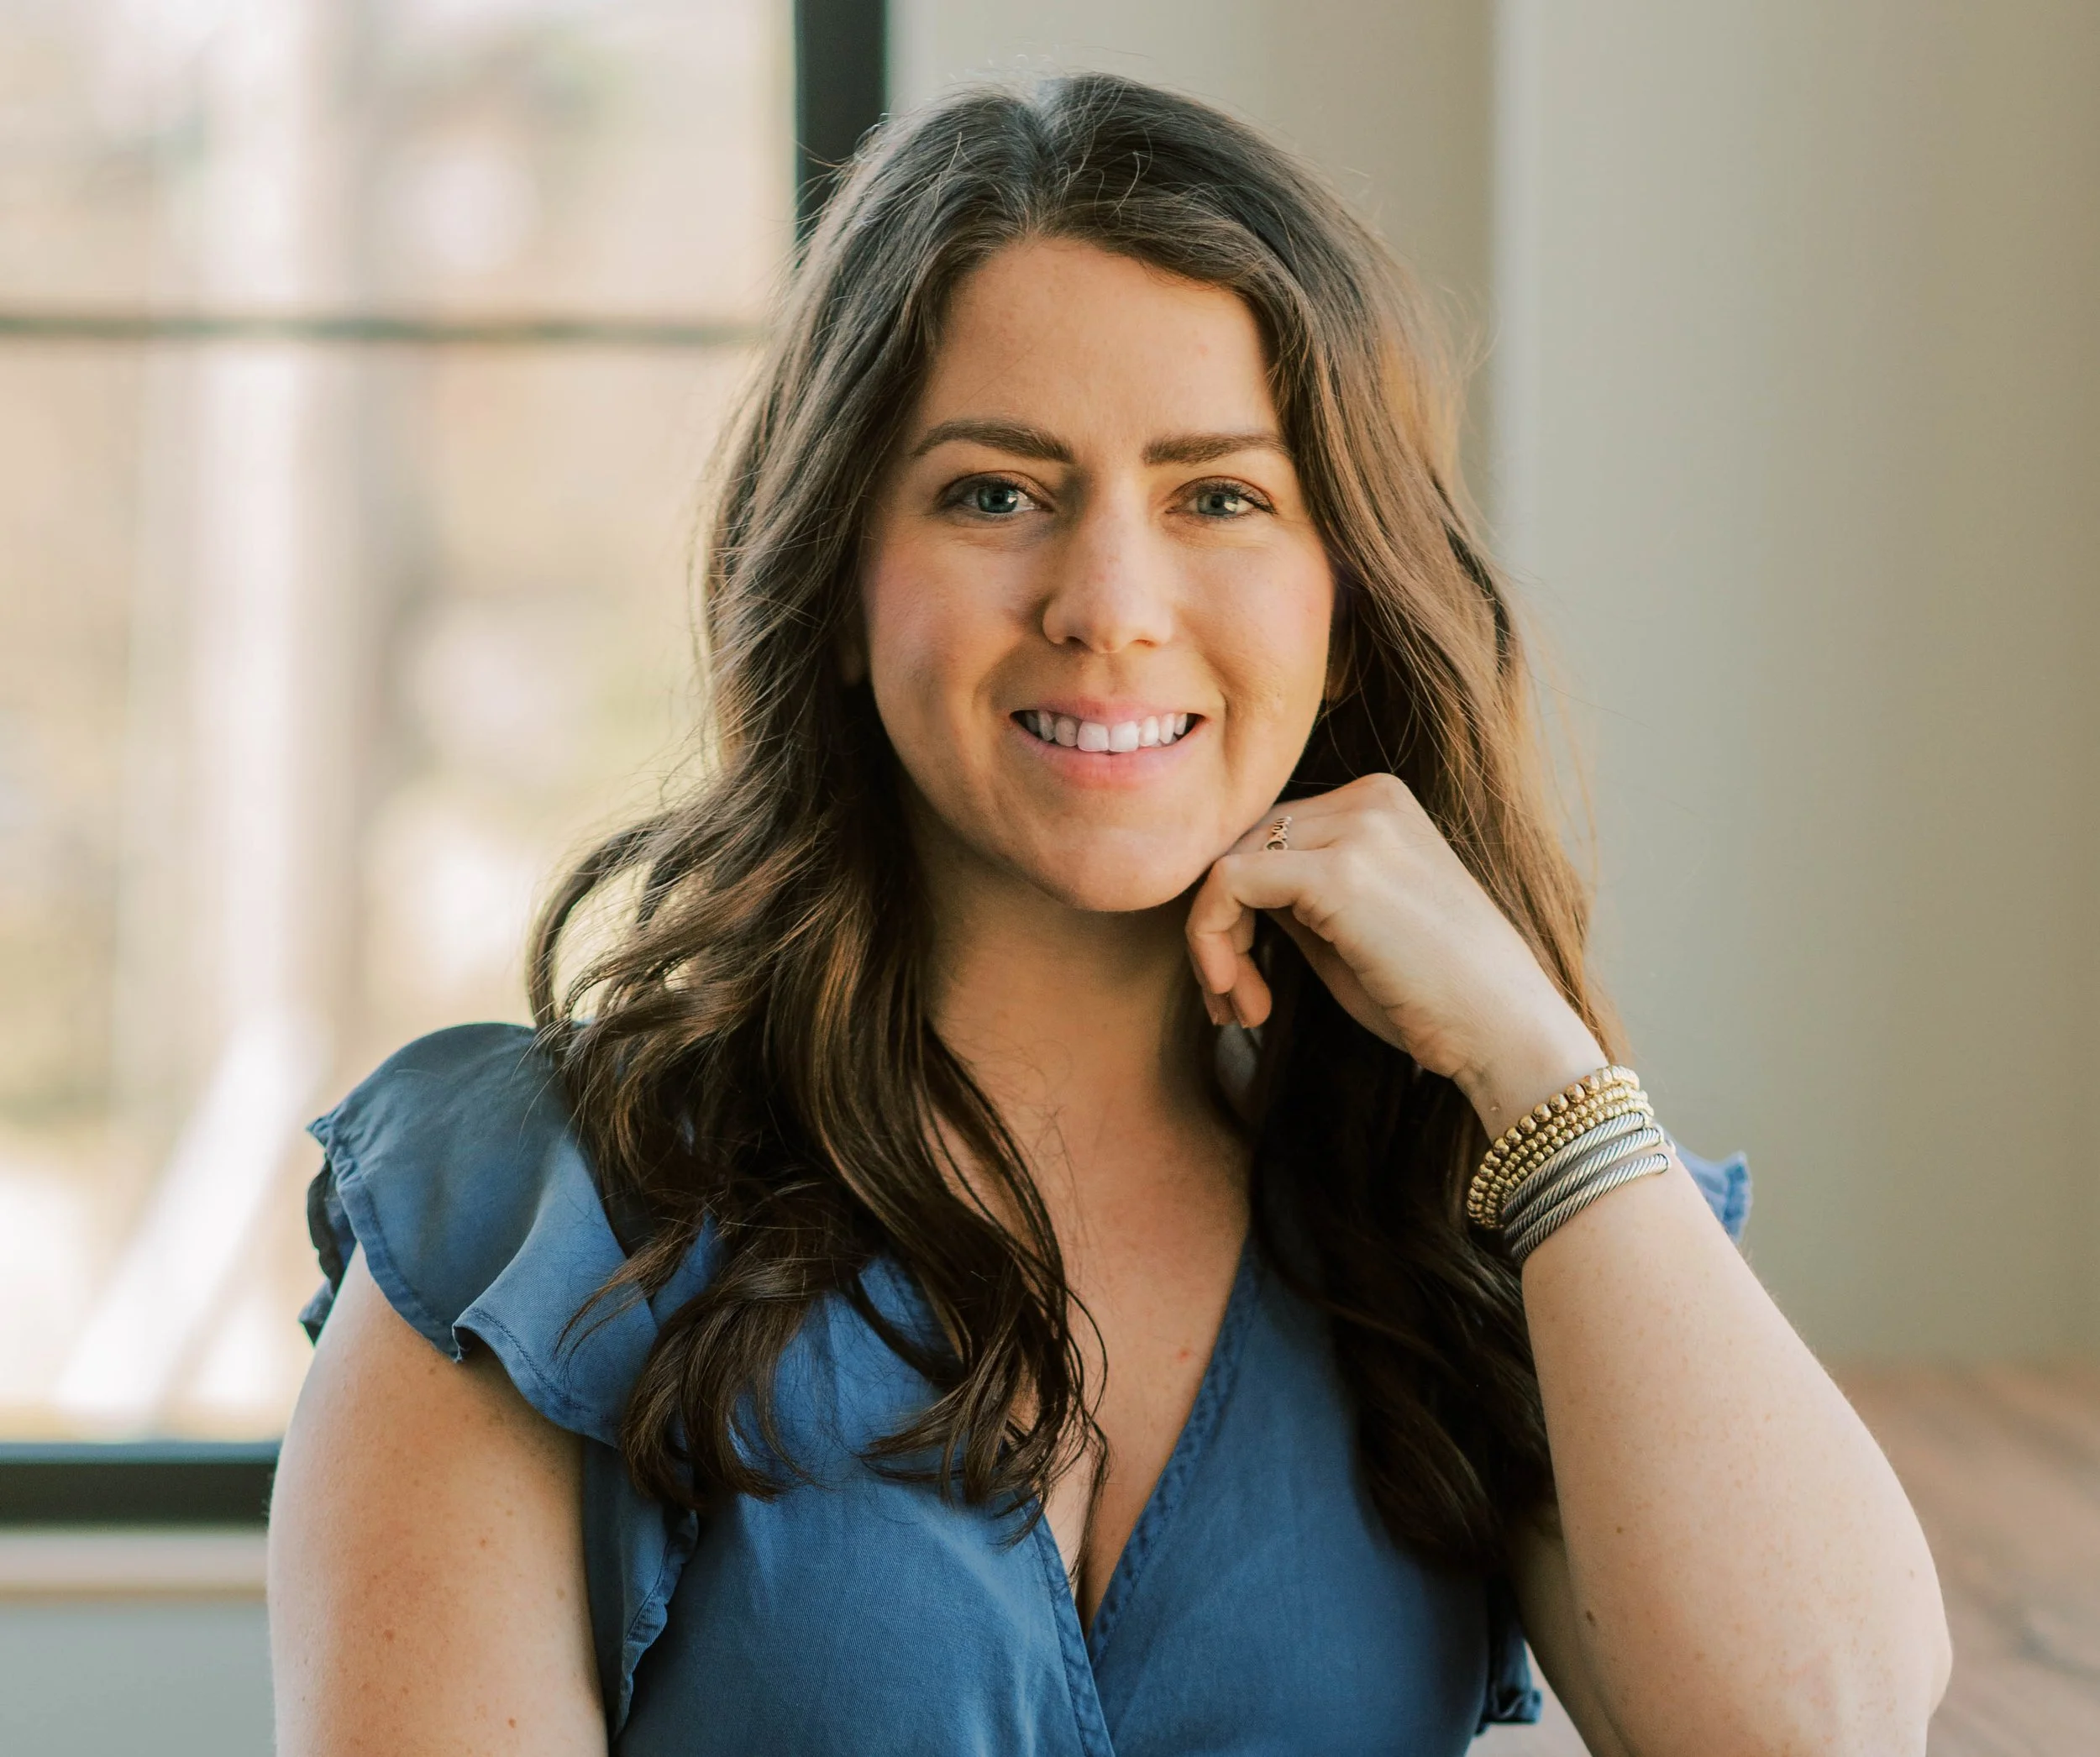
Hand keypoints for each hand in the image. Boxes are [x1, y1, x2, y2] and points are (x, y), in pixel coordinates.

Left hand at [1184, 773, 1606, 1131]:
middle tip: (1237, 1003)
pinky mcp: (1335, 873)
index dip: (1237, 909)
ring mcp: (1356, 829)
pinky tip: (1244, 1000)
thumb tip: (1222, 893)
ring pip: (1226, 864)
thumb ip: (1294, 898)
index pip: (1268, 835)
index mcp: (1380, 802)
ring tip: (1240, 1009)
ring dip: (1213, 944)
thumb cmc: (1438, 1000)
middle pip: (1242, 846)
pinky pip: (1227, 886)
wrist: (1508, 1036)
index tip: (1246, 984)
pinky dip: (1211, 943)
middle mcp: (1369, 799)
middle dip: (1221, 928)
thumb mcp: (1352, 931)